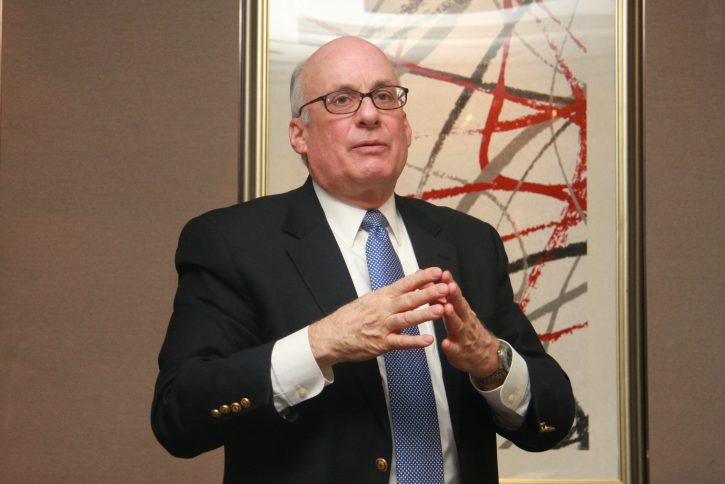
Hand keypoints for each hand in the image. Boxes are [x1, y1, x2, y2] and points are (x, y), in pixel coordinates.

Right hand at [309, 267, 449, 370]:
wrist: (331, 335)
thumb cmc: (350, 318)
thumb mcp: (369, 299)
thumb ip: (390, 294)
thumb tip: (409, 284)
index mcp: (381, 297)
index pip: (404, 284)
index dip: (421, 277)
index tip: (436, 271)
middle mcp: (383, 309)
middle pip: (409, 299)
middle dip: (428, 293)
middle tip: (445, 287)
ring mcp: (383, 326)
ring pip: (407, 318)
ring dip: (425, 314)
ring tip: (441, 309)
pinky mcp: (381, 343)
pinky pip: (401, 342)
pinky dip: (415, 342)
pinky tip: (428, 340)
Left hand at [439, 271, 501, 387]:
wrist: (487, 356)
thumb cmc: (470, 331)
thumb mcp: (462, 313)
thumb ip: (451, 300)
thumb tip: (437, 284)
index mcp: (463, 311)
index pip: (457, 295)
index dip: (451, 284)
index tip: (445, 274)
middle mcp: (465, 321)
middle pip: (460, 307)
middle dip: (454, 296)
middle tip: (449, 285)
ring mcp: (463, 337)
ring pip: (457, 326)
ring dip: (452, 317)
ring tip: (446, 308)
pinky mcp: (459, 353)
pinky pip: (454, 350)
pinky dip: (450, 346)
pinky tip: (445, 343)